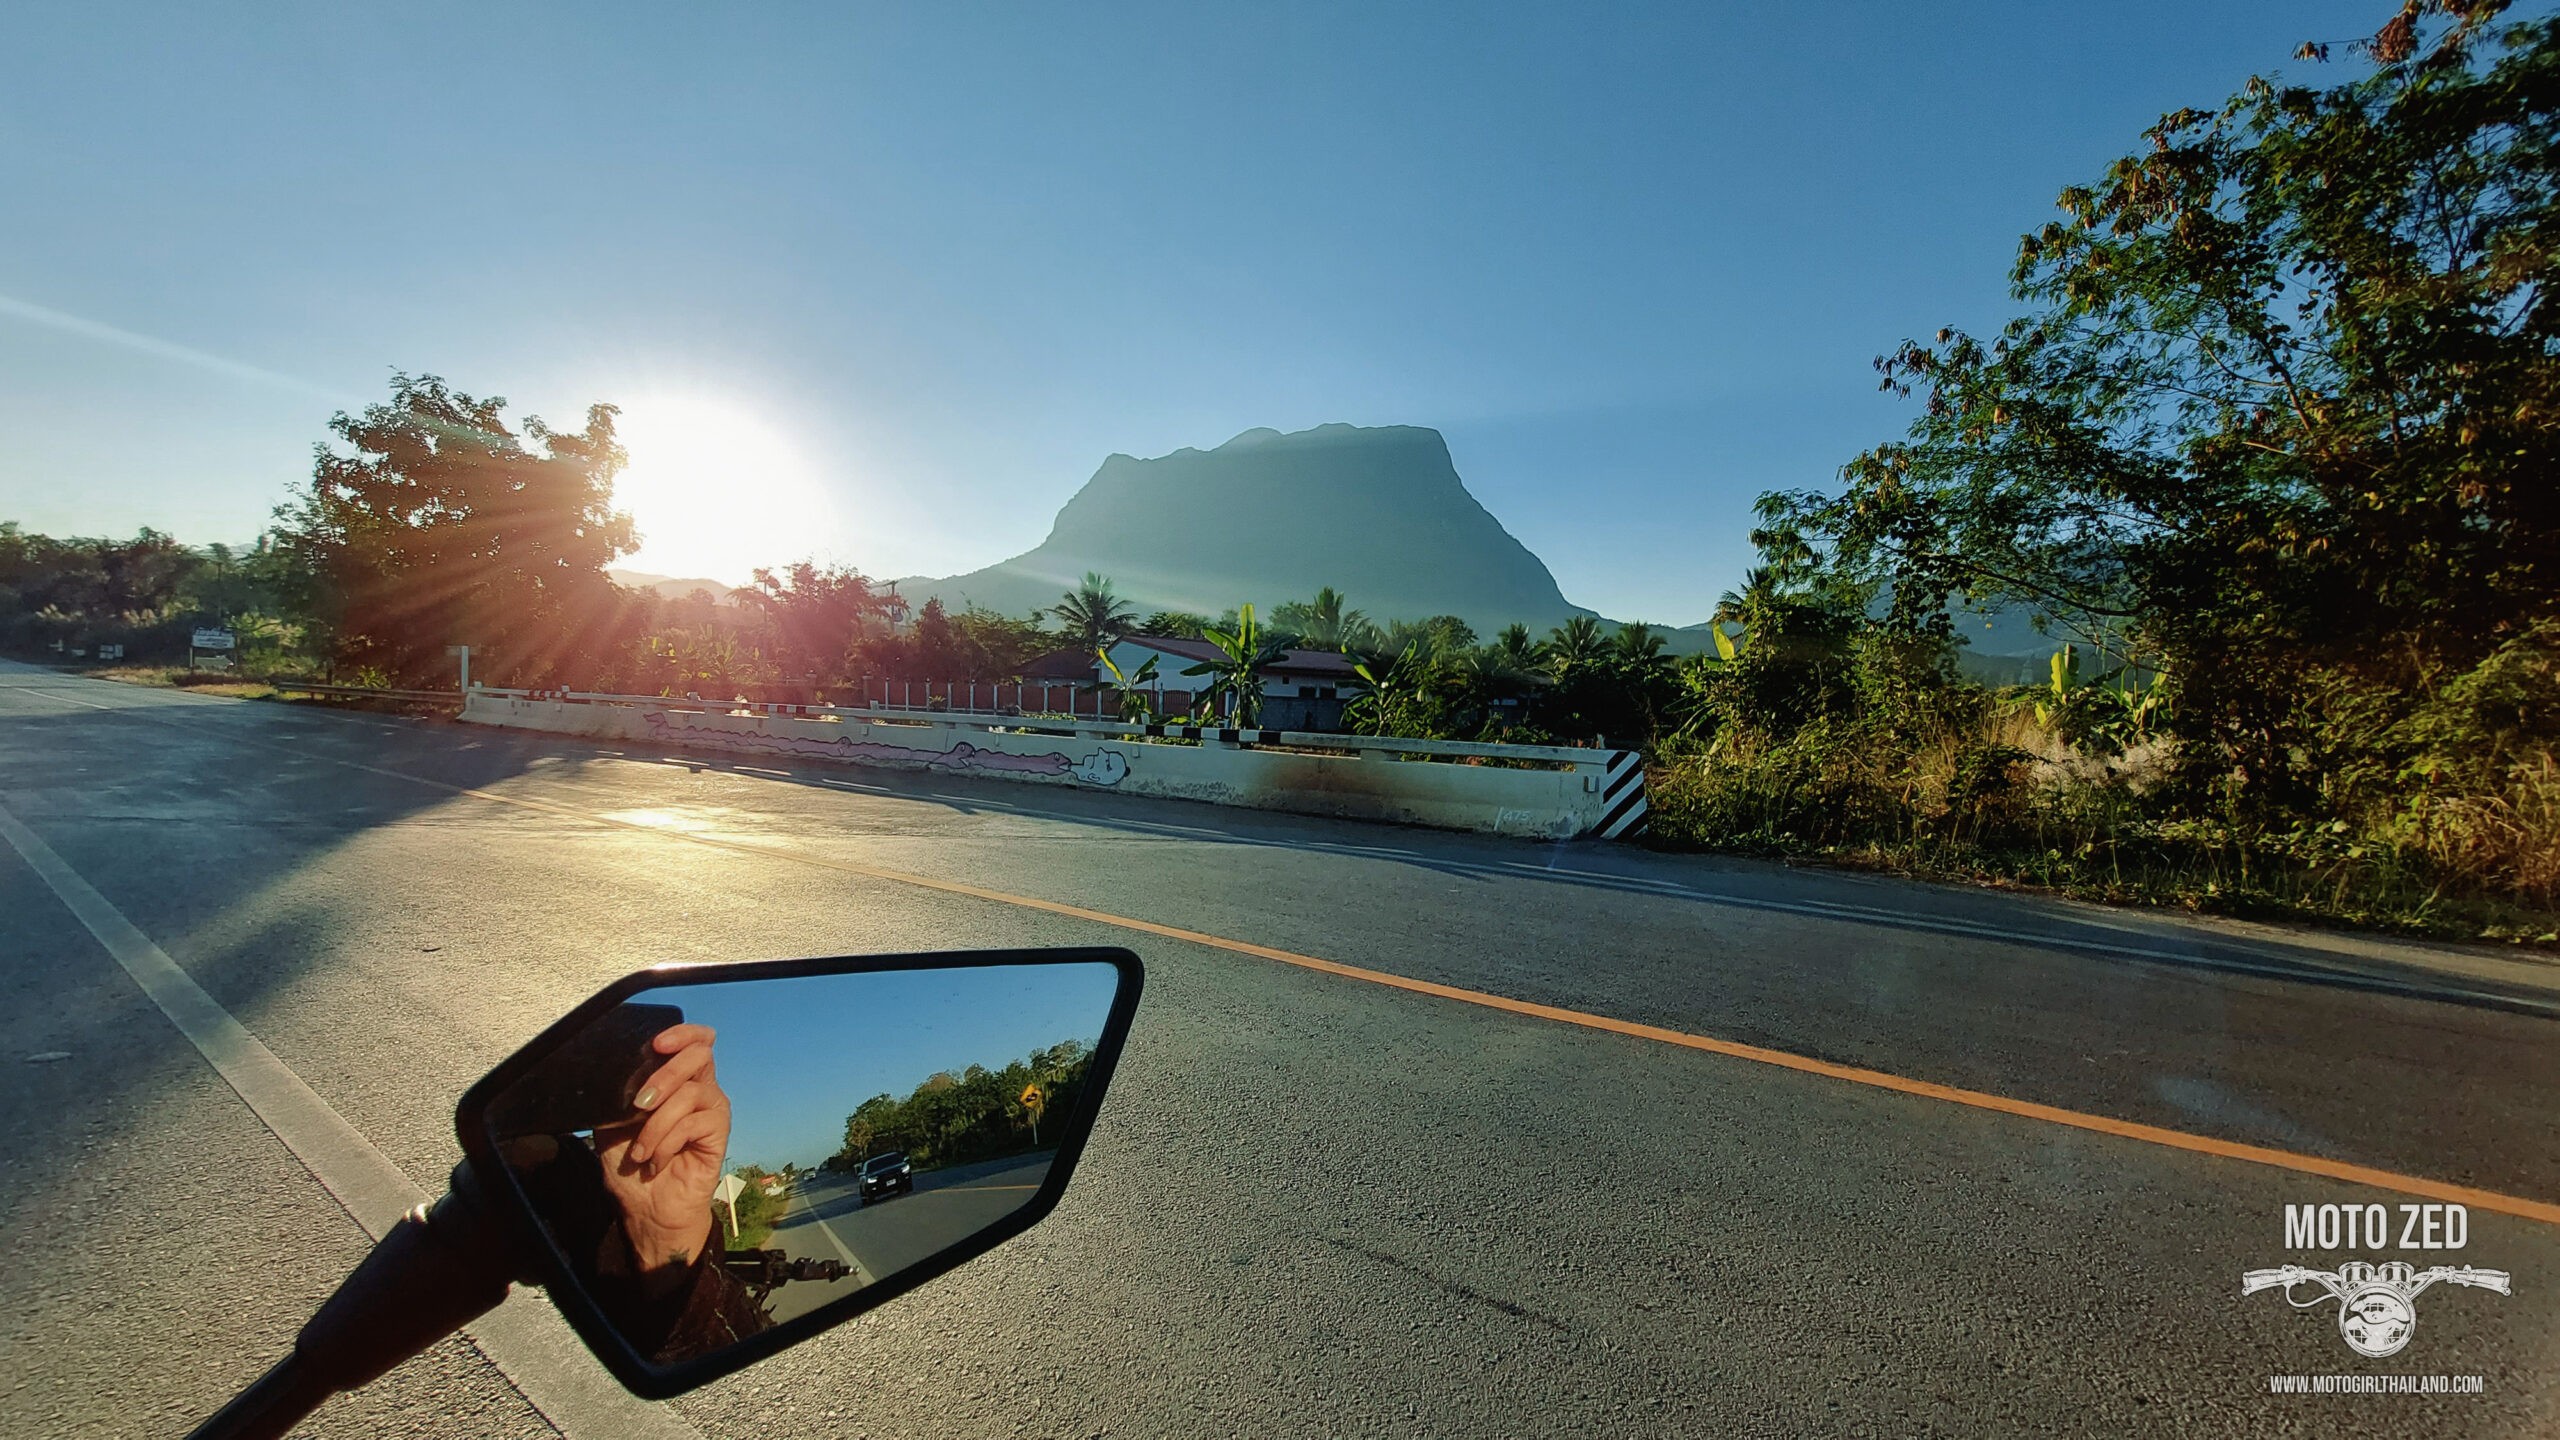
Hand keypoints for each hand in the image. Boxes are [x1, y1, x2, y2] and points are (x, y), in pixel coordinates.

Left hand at [593, 1023, 728, 1281]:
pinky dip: (666, 1142)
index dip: (682, 1033)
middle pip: (699, 1055)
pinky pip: (694, 1123)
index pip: (695, 1041)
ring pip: (691, 1092)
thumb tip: (612, 1070)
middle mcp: (700, 1090)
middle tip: (639, 1104)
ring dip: (656, 1124)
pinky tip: (656, 1161)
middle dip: (664, 1075)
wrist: (646, 1210)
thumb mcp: (612, 1123)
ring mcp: (712, 1111)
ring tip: (640, 1151)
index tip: (657, 1044)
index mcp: (676, 1081)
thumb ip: (618, 1094)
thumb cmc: (630, 1167)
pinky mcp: (719, 1134)